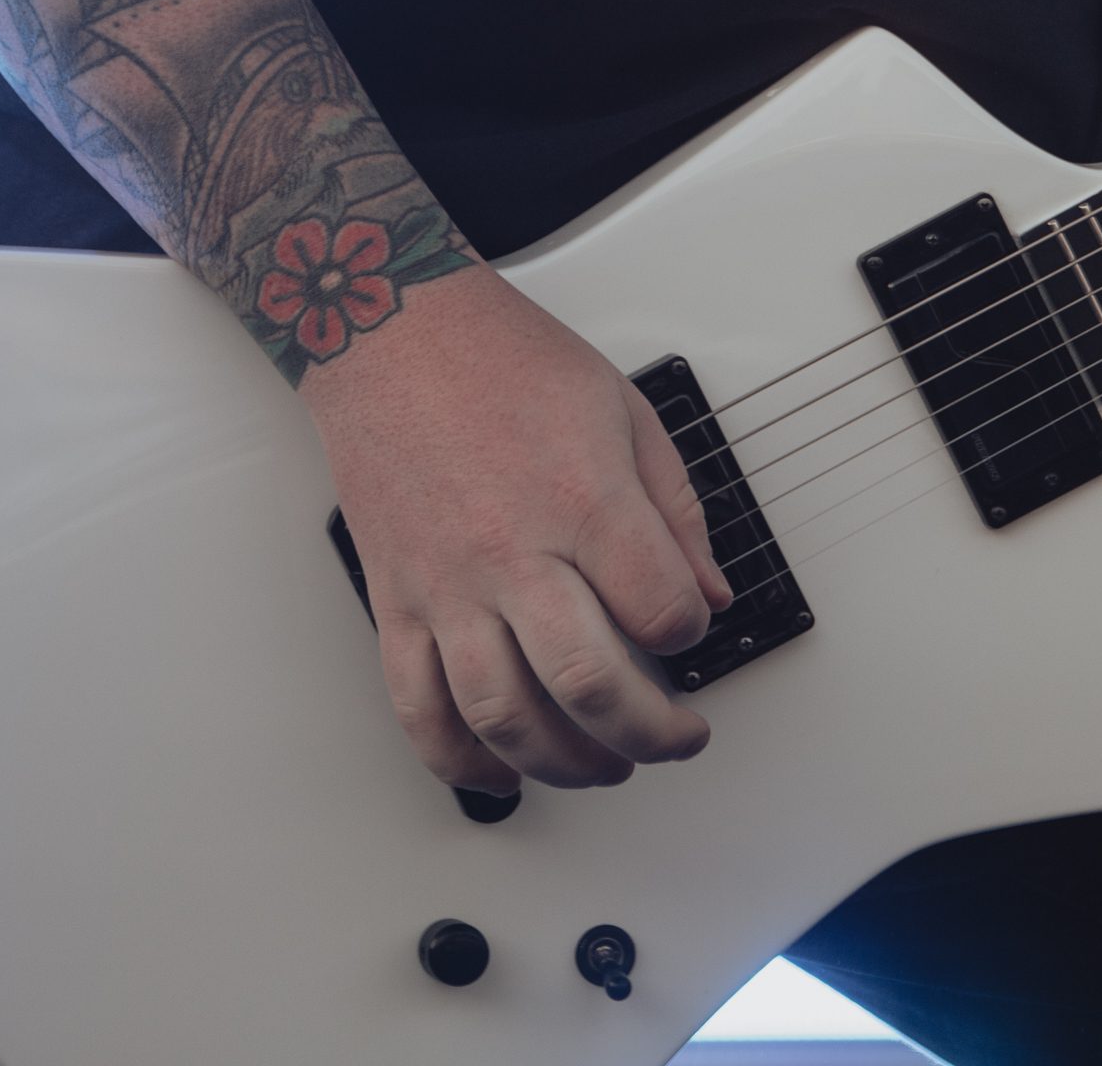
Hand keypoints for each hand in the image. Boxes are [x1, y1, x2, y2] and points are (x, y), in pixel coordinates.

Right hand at [299, 262, 733, 793]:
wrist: (392, 329)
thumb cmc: (500, 357)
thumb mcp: (621, 407)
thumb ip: (675, 508)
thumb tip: (710, 594)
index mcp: (581, 496)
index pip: (662, 610)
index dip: (691, 634)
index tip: (687, 627)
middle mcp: (511, 550)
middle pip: (590, 684)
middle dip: (648, 733)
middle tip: (672, 737)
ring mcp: (447, 584)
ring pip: (504, 716)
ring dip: (565, 763)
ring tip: (601, 763)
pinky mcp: (397, 600)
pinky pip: (418, 707)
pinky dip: (459, 761)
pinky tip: (500, 772)